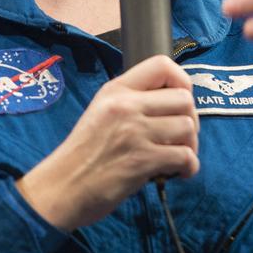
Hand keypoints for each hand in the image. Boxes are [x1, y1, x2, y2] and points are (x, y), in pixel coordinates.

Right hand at [16, 54, 198, 231]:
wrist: (62, 188)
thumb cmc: (83, 154)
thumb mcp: (101, 112)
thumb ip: (131, 102)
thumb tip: (170, 102)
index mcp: (116, 91)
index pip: (162, 65)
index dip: (182, 80)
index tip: (181, 100)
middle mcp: (126, 106)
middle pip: (184, 98)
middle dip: (191, 119)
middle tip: (181, 137)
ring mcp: (135, 132)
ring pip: (187, 127)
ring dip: (190, 145)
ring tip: (177, 156)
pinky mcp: (142, 160)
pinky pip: (185, 156)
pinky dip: (189, 167)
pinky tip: (178, 173)